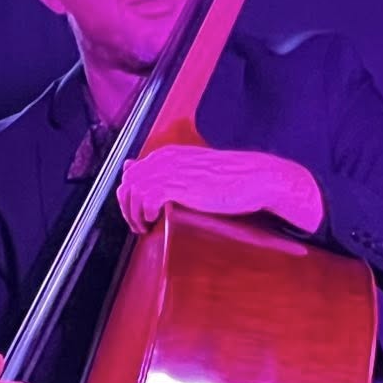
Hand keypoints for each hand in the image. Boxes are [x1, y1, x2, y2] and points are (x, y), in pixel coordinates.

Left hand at [116, 145, 323, 235]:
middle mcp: (164, 159)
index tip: (135, 212)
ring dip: (134, 214)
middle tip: (138, 224)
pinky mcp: (178, 186)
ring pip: (133, 192)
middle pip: (127, 183)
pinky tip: (155, 221)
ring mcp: (170, 171)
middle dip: (127, 207)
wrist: (255, 178)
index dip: (128, 196)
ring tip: (145, 227)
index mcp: (167, 155)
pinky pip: (147, 199)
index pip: (130, 172)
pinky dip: (146, 213)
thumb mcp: (194, 170)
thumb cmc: (230, 178)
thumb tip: (139, 169)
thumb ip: (169, 171)